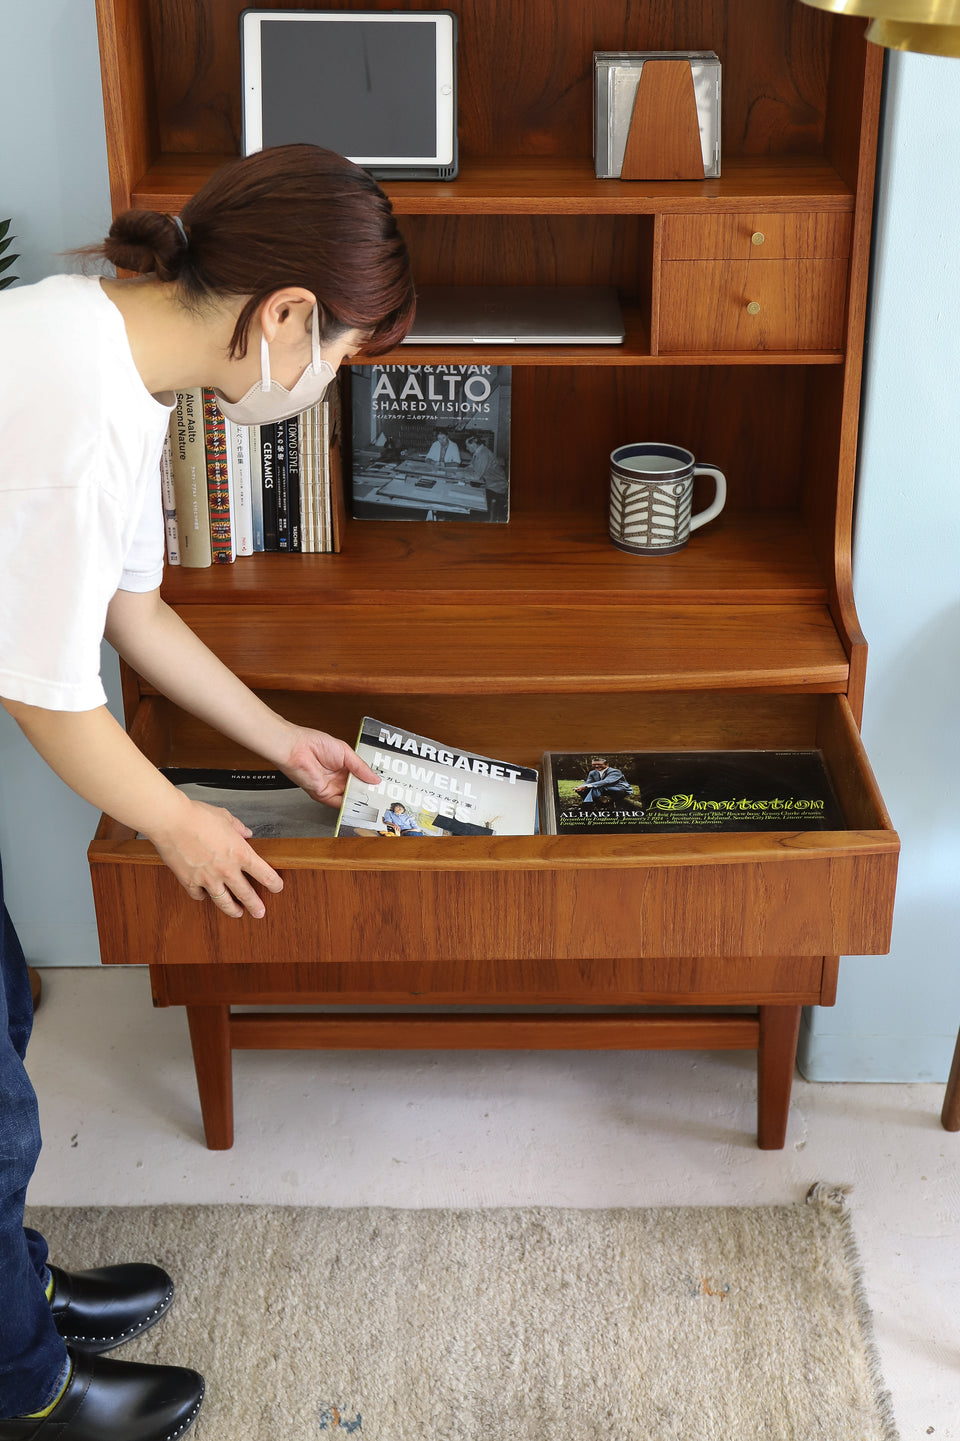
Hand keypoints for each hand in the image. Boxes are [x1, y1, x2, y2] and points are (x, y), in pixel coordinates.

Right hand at [147, 796, 283, 919]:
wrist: (171, 821)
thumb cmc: (197, 816)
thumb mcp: (225, 817)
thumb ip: (238, 828)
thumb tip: (246, 833)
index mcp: (240, 853)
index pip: (264, 874)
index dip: (274, 883)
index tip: (277, 887)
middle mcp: (226, 870)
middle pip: (246, 894)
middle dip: (255, 905)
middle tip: (260, 912)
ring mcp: (208, 879)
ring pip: (224, 901)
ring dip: (232, 909)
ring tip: (237, 913)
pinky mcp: (189, 882)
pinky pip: (199, 895)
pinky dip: (203, 896)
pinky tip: (205, 896)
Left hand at [277, 724, 380, 807]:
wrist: (296, 749)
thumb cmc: (314, 743)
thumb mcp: (345, 752)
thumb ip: (361, 767)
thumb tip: (375, 778)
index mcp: (344, 766)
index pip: (361, 777)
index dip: (371, 781)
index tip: (382, 786)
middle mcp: (338, 778)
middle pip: (357, 789)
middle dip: (369, 792)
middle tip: (381, 795)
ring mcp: (331, 787)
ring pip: (350, 798)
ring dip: (361, 800)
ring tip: (374, 800)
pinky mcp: (324, 795)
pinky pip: (339, 804)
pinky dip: (349, 806)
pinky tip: (360, 803)